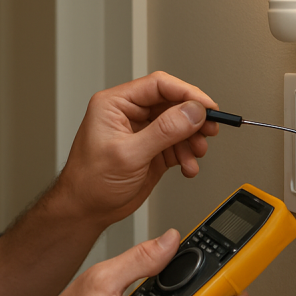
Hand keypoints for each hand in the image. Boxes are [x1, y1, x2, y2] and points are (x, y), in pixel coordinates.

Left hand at [58, 71, 219, 224]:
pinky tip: (187, 166)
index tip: (207, 106)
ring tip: (196, 153)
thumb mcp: (129, 154)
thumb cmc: (90, 181)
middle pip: (172, 103)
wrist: (85, 210)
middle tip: (210, 128)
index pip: (158, 85)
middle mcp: (130, 114)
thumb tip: (192, 111)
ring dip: (193, 139)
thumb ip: (164, 131)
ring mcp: (142, 132)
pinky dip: (187, 155)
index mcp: (116, 104)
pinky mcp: (151, 150)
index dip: (186, 93)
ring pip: (179, 124)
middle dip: (193, 118)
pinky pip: (178, 144)